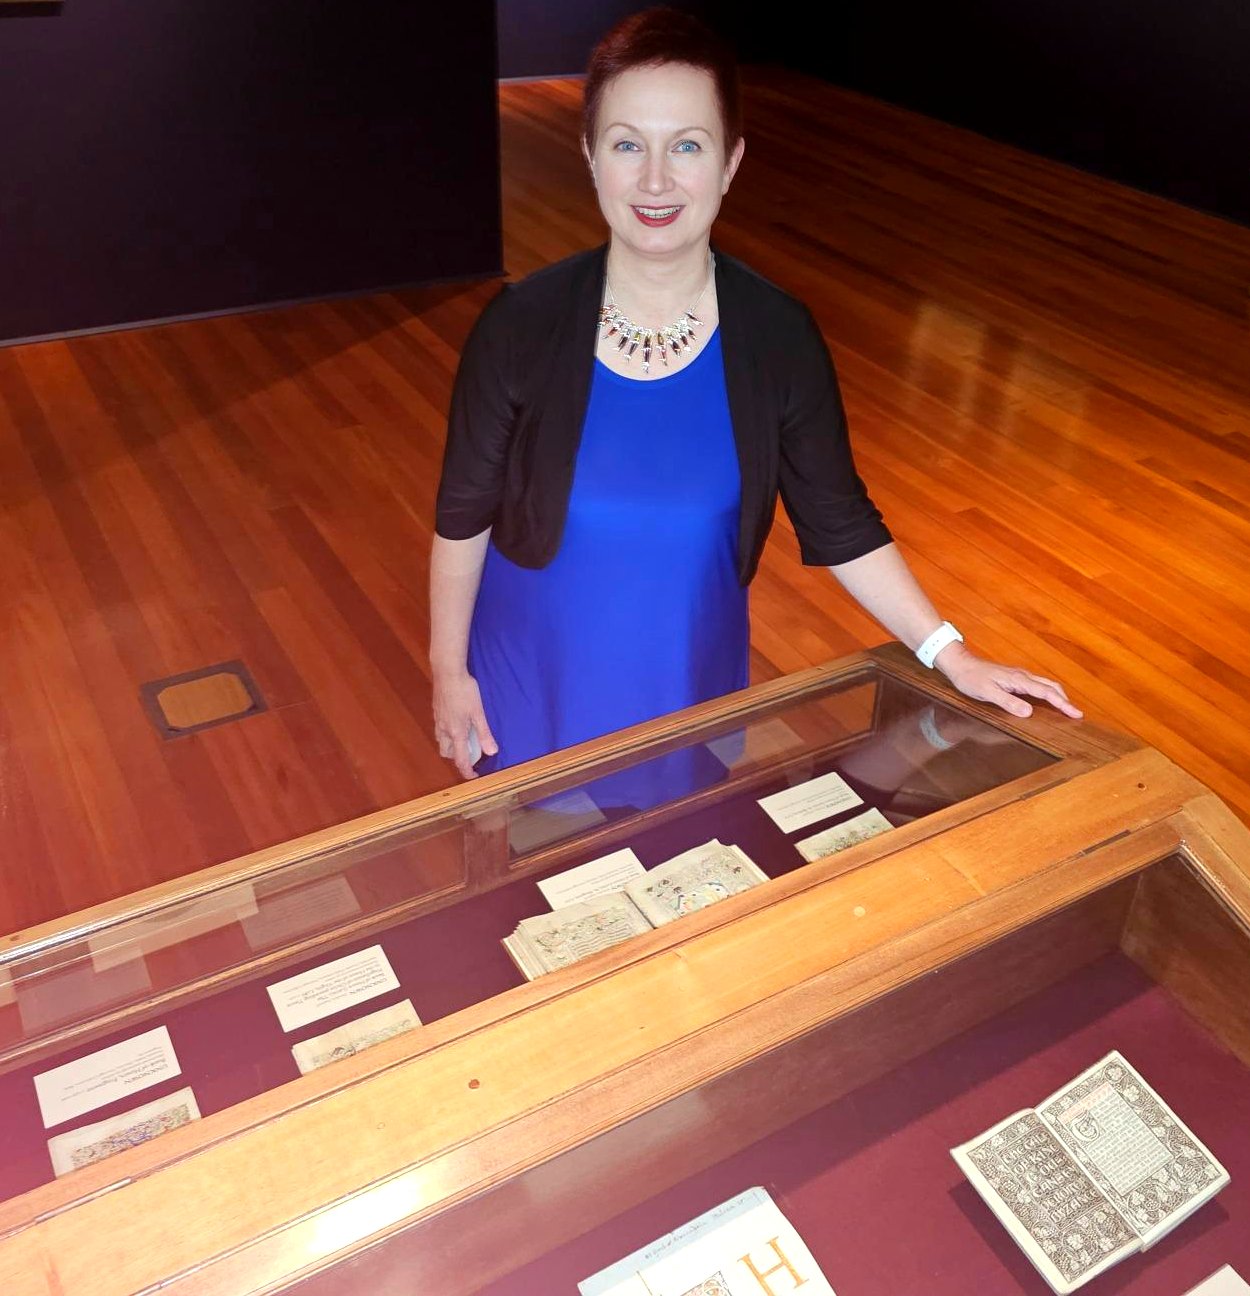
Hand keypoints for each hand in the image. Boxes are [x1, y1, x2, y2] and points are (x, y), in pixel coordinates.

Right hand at [432, 671, 498, 778]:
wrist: (447, 672)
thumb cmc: (464, 690)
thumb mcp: (478, 712)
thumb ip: (484, 733)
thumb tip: (492, 752)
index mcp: (456, 733)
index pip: (460, 759)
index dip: (467, 771)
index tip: (474, 776)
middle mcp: (444, 730)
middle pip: (448, 752)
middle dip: (457, 757)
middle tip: (471, 754)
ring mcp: (438, 720)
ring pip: (442, 741)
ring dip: (451, 746)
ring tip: (464, 740)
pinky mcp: (436, 711)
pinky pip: (439, 729)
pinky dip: (447, 734)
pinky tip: (455, 723)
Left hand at [934, 643, 1082, 719]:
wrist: (960, 664)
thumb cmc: (971, 678)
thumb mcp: (987, 692)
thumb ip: (1008, 702)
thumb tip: (1029, 712)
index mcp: (1018, 680)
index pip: (1047, 693)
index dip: (1062, 704)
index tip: (1076, 714)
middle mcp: (1022, 676)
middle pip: (1051, 686)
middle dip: (1065, 700)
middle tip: (1076, 713)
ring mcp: (1018, 675)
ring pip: (1045, 684)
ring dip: (1058, 695)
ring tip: (1066, 708)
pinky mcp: (1014, 677)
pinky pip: (1036, 684)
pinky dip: (1047, 692)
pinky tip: (1045, 699)